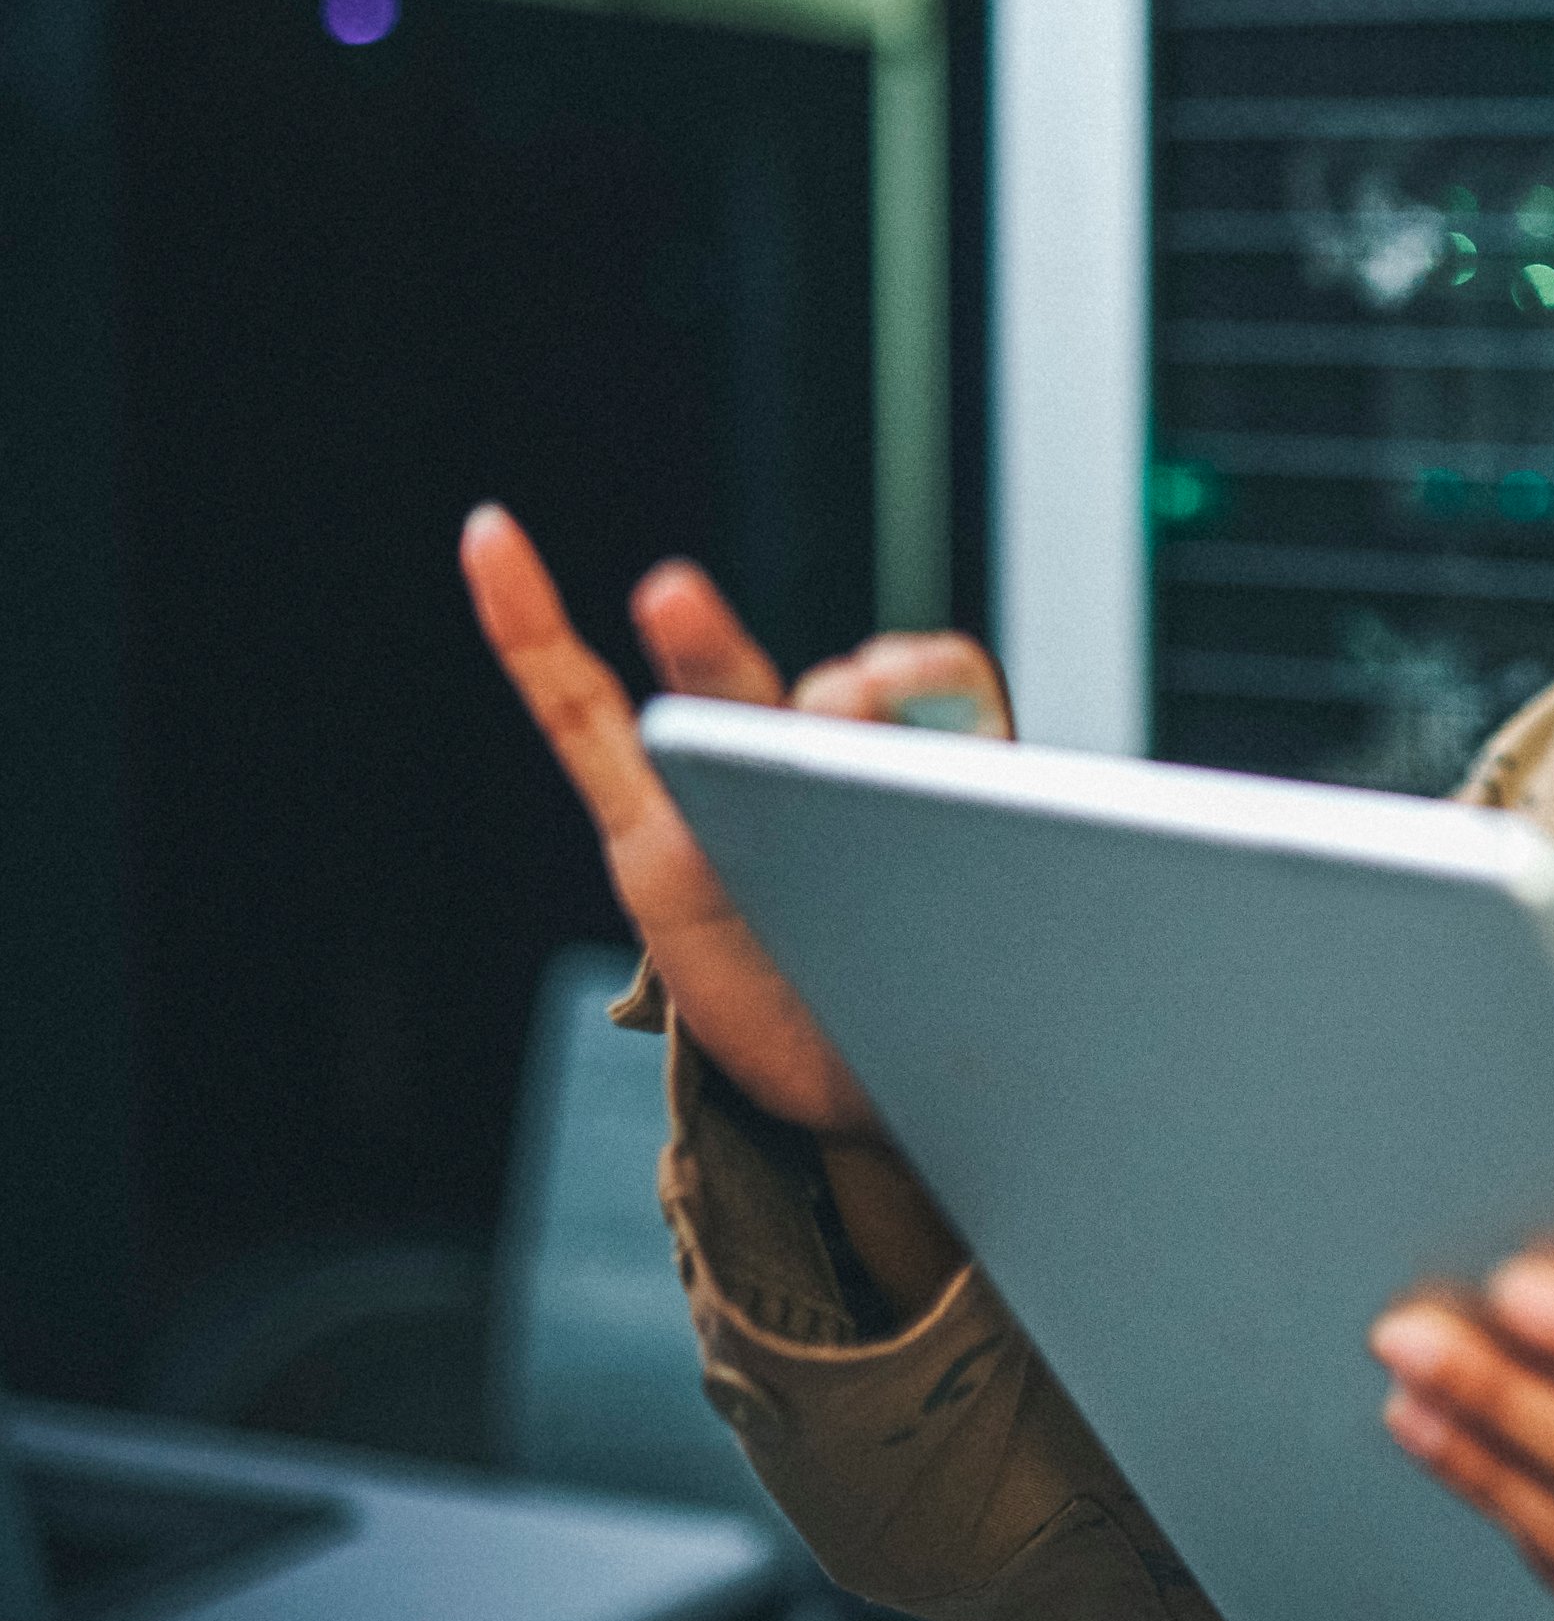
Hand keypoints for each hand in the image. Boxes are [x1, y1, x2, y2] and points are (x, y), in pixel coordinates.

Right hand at [456, 502, 1011, 1138]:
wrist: (866, 1081)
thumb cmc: (946, 993)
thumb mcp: (995, 939)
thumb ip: (976, 862)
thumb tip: (914, 778)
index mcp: (933, 770)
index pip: (942, 681)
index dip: (928, 677)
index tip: (912, 694)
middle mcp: (834, 765)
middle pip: (831, 695)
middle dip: (841, 706)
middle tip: (848, 704)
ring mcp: (731, 794)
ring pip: (712, 698)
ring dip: (698, 643)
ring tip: (671, 598)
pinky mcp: (646, 838)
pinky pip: (578, 716)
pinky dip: (529, 629)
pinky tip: (492, 539)